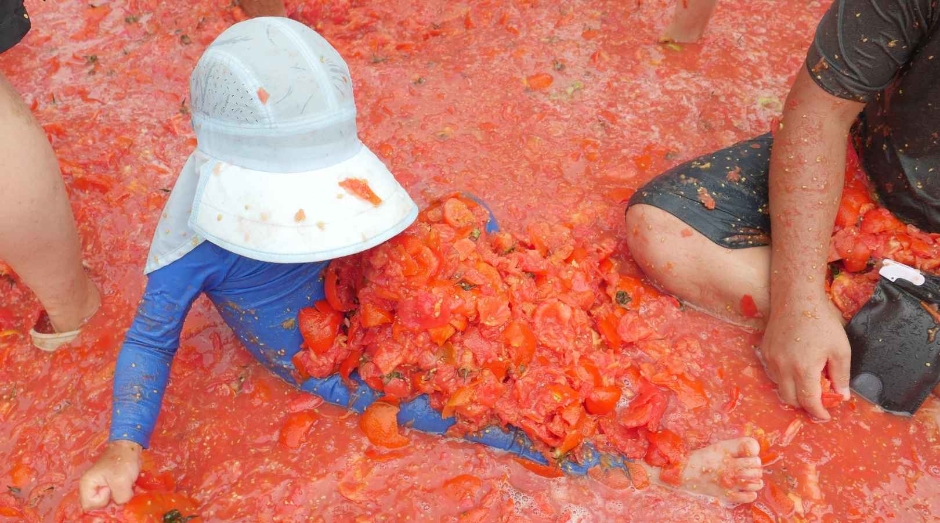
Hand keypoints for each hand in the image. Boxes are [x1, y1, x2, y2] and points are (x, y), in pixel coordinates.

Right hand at [79, 440, 141, 510]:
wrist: (129, 447)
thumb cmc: (123, 461)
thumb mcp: (122, 481)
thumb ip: (120, 497)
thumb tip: (120, 502)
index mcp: (86, 484)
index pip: (89, 505)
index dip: (101, 500)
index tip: (109, 487)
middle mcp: (90, 486)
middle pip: (98, 504)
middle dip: (111, 498)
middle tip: (118, 486)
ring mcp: (99, 485)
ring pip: (107, 501)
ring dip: (118, 495)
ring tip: (123, 483)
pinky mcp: (108, 484)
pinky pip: (113, 495)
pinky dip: (121, 492)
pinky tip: (126, 484)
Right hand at [760, 297, 850, 419]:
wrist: (796, 298)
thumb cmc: (822, 322)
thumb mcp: (840, 349)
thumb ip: (841, 376)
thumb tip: (842, 396)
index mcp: (804, 370)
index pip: (809, 402)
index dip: (818, 412)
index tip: (826, 415)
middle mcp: (783, 368)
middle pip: (790, 399)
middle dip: (804, 404)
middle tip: (818, 399)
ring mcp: (771, 359)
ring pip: (780, 387)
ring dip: (793, 391)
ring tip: (807, 382)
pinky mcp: (765, 351)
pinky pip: (773, 373)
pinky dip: (784, 378)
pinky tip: (796, 367)